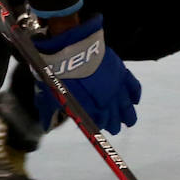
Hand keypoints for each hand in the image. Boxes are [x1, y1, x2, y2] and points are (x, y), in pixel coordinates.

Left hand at [32, 15, 140, 134]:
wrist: (71, 50)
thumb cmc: (59, 74)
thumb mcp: (51, 95)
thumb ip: (50, 112)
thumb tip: (45, 127)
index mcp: (90, 110)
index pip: (98, 123)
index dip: (99, 125)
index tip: (98, 126)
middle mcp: (105, 102)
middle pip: (114, 118)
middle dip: (114, 124)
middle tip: (115, 128)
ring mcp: (115, 87)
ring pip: (126, 106)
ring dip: (128, 116)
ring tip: (130, 122)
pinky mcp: (121, 72)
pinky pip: (133, 86)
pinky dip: (135, 94)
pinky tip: (135, 100)